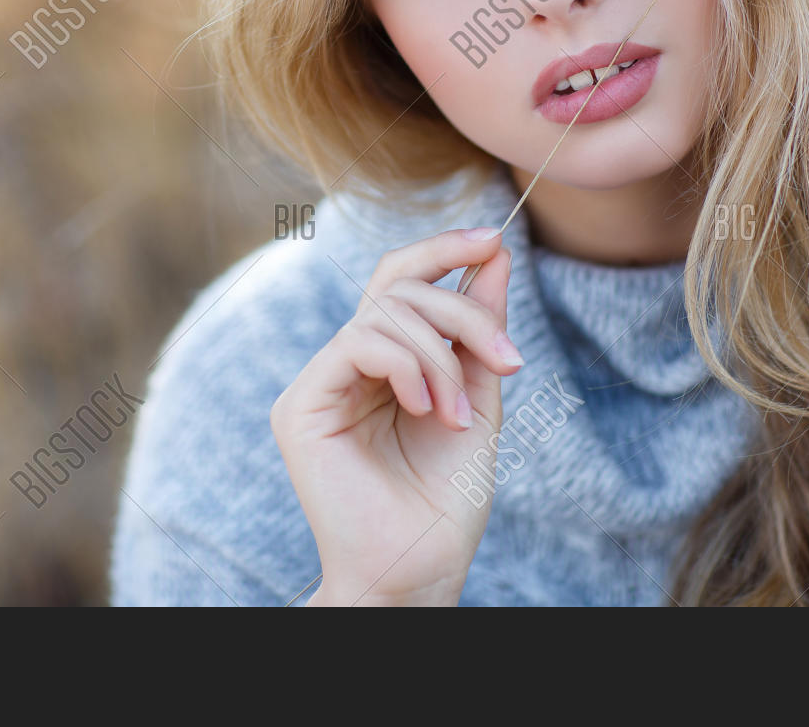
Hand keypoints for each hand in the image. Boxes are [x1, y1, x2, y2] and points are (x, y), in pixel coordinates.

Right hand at [270, 227, 521, 605]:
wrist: (420, 568)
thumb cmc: (446, 499)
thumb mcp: (478, 399)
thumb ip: (480, 331)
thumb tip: (496, 254)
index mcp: (383, 362)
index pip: (401, 281)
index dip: (443, 249)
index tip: (496, 239)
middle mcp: (345, 365)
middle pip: (396, 286)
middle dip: (462, 310)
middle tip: (507, 357)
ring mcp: (320, 383)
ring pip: (383, 313)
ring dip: (441, 356)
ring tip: (458, 415)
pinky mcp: (301, 406)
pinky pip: (357, 343)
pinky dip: (406, 366)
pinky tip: (426, 408)